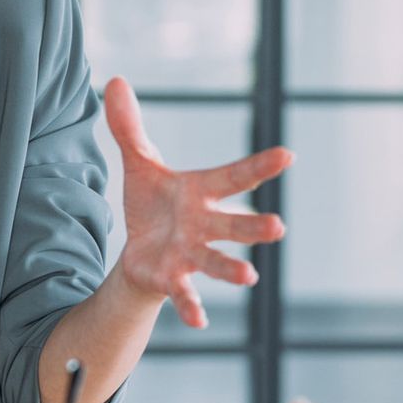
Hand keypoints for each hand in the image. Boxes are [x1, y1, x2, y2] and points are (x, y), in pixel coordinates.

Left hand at [103, 77, 291, 326]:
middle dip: (254, 227)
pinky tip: (199, 322)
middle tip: (278, 226)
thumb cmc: (152, 207)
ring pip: (216, 261)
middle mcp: (205, 225)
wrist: (139, 253)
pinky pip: (185, 294)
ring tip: (250, 277)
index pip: (234, 176)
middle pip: (233, 225)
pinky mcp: (173, 278)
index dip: (259, 167)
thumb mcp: (139, 165)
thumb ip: (130, 128)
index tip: (287, 154)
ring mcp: (192, 254)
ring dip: (233, 269)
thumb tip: (115, 80)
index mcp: (201, 193)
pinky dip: (192, 307)